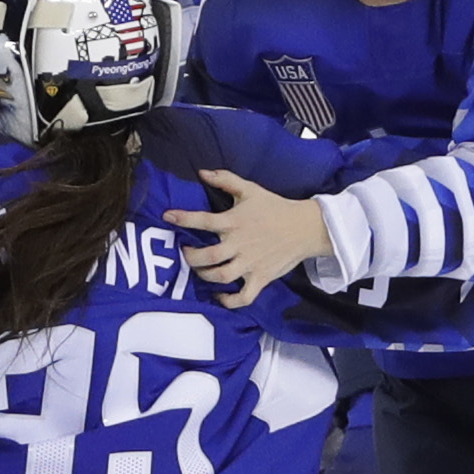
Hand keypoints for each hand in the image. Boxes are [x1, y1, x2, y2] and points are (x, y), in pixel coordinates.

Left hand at [165, 169, 332, 299]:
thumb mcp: (250, 189)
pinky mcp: (261, 278)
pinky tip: (219, 296)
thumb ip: (225, 180)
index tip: (167, 217)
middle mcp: (240, 244)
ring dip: (204, 276)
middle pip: (207, 257)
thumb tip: (202, 172)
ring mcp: (250, 263)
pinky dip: (228, 301)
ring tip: (200, 270)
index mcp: (234, 222)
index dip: (182, 219)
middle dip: (190, 257)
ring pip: (220, 277)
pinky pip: (243, 297)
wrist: (305, 227)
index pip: (203, 220)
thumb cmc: (275, 207)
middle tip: (186, 252)